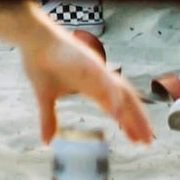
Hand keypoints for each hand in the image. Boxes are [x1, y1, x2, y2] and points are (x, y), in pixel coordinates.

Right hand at [20, 13, 154, 145]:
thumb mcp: (45, 96)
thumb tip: (47, 141)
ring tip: (143, 132)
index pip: (116, 106)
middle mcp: (99, 79)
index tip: (136, 140)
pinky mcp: (90, 64)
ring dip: (135, 113)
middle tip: (147, 141)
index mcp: (91, 86)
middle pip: (127, 101)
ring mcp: (97, 71)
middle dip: (138, 121)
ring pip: (123, 93)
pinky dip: (114, 98)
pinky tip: (118, 114)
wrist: (31, 38)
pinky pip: (106, 82)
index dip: (127, 123)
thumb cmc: (39, 62)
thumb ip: (49, 118)